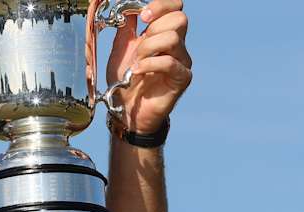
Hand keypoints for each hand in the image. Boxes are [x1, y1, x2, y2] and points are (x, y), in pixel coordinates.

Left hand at [106, 0, 192, 133]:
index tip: (143, 16)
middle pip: (179, 19)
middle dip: (153, 28)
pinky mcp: (182, 78)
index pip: (176, 7)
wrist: (126, 109)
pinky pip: (170, 63)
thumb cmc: (125, 79)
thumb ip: (127, 27)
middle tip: (139, 44)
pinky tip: (136, 72)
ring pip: (173, 38)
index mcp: (164, 33)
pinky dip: (149, 64)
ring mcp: (182, 61)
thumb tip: (127, 8)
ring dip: (148, 48)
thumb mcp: (121, 48)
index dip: (162, 5)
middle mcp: (177, 45)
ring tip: (136, 62)